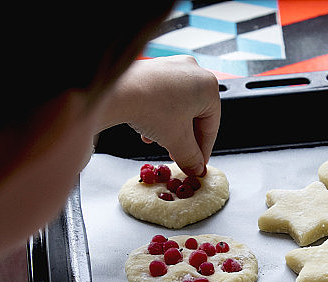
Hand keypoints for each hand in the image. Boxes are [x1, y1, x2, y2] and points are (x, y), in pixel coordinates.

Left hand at [102, 56, 220, 175]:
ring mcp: (172, 67)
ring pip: (178, 106)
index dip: (204, 150)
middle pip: (195, 115)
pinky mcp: (154, 68)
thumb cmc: (152, 109)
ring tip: (160, 142)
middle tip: (179, 156)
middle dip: (185, 139)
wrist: (116, 92)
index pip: (211, 126)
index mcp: (208, 86)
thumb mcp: (177, 141)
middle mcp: (193, 71)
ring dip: (171, 129)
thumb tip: (196, 168)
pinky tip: (148, 128)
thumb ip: (191, 158)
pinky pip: (163, 96)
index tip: (198, 164)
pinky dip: (159, 114)